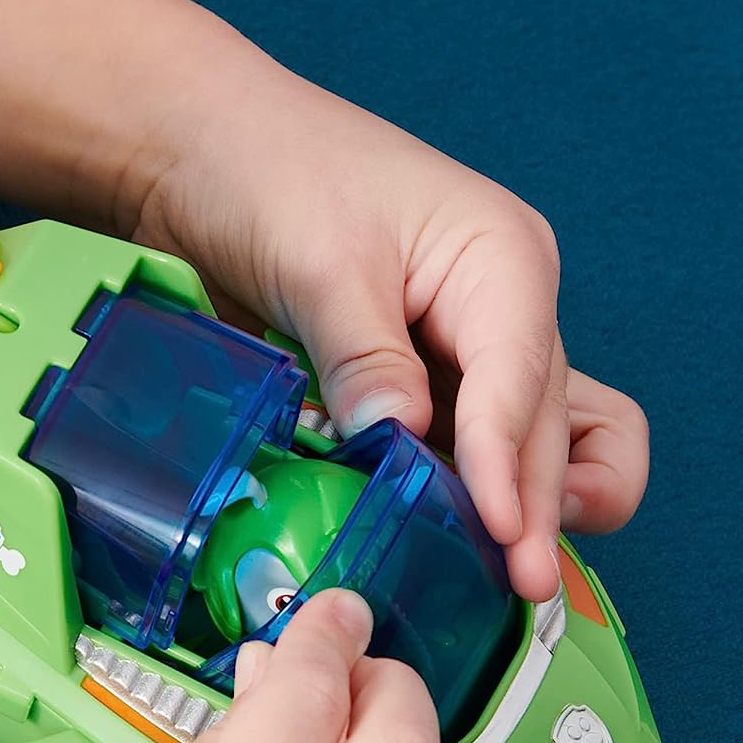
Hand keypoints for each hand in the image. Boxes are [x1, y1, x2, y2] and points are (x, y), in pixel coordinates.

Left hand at [132, 65, 649, 601]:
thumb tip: (404, 442)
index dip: (512, 466)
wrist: (202, 155)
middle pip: (540, 425)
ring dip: (524, 505)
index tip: (503, 535)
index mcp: (502, 260)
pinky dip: (465, 491)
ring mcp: (462, 350)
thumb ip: (367, 358)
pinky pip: (464, 447)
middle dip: (534, 505)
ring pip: (530, 443)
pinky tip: (446, 536)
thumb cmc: (272, 173)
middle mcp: (502, 308)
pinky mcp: (416, 382)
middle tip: (520, 587)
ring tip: (502, 576)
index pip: (521, 381)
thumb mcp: (324, 264)